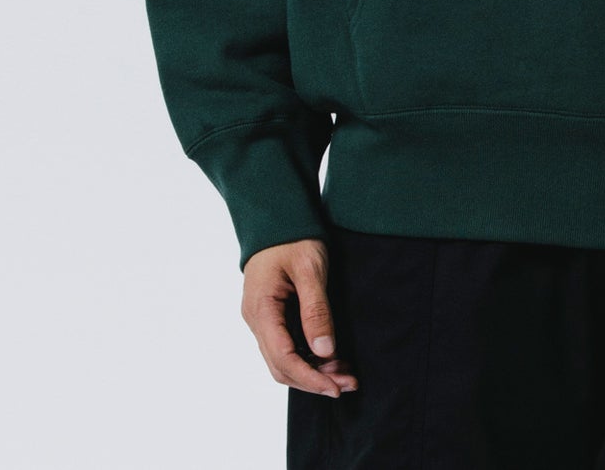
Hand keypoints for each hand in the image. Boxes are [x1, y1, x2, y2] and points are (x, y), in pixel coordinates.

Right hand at [241, 237, 358, 397]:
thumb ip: (316, 310)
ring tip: (346, 375)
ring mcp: (261, 319)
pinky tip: (331, 358)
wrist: (277, 216)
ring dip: (313, 371)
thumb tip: (325, 351)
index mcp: (261, 310)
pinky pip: (286, 346)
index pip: (283, 359)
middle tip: (349, 384)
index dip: (310, 378)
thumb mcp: (310, 269)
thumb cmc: (293, 237)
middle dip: (315, 380)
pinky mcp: (271, 315)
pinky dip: (308, 357)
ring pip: (284, 359)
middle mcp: (256, 320)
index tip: (336, 388)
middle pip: (282, 366)